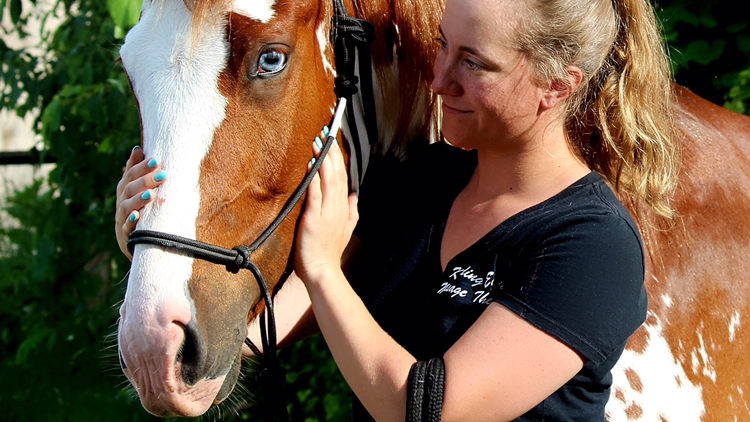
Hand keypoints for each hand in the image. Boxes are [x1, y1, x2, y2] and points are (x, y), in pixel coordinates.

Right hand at [115, 146, 167, 259]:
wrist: (131, 239)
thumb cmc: (136, 207)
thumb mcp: (135, 189)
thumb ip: (135, 170)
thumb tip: (138, 148)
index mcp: (125, 188)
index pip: (130, 174)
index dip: (141, 167)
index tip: (156, 160)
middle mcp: (122, 201)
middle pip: (130, 188)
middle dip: (145, 181)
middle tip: (162, 175)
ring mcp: (122, 217)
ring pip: (127, 207)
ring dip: (138, 200)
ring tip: (151, 194)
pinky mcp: (125, 234)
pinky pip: (126, 228)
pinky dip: (130, 221)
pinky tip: (137, 216)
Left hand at [294, 130, 358, 284]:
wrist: (322, 272)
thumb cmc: (329, 252)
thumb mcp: (346, 229)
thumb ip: (352, 210)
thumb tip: (354, 195)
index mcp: (343, 208)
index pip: (342, 176)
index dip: (338, 157)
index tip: (333, 140)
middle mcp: (337, 207)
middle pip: (337, 174)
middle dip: (332, 152)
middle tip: (327, 132)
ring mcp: (327, 212)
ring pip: (329, 180)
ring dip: (324, 160)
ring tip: (320, 142)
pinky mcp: (314, 219)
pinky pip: (315, 194)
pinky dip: (315, 178)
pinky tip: (313, 165)